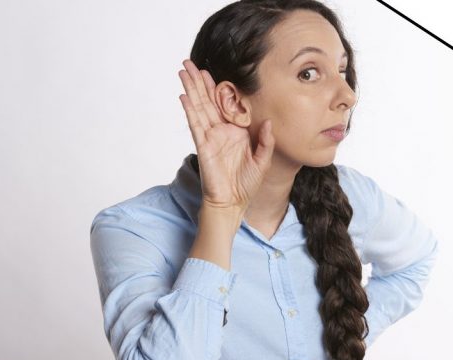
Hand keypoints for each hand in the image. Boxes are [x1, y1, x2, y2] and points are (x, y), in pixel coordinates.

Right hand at [178, 59, 274, 213]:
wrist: (233, 203)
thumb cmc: (246, 184)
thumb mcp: (263, 160)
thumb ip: (266, 141)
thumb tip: (269, 122)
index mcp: (235, 132)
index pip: (225, 104)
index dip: (217, 87)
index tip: (211, 71)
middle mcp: (221, 131)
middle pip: (207, 100)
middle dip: (198, 81)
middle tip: (189, 63)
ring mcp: (210, 137)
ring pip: (199, 107)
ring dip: (191, 89)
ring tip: (183, 71)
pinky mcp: (203, 146)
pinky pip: (195, 125)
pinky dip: (189, 110)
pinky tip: (183, 96)